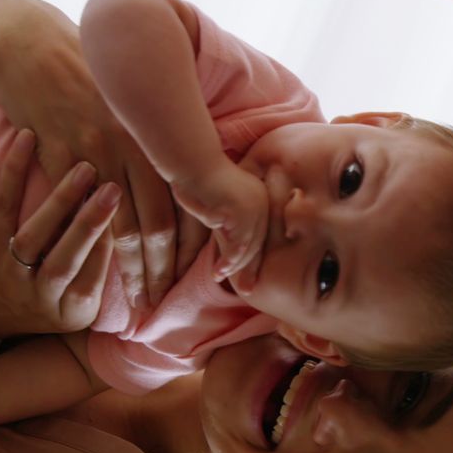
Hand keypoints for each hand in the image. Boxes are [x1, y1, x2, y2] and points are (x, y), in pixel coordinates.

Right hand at [0, 0, 207, 306]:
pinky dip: (94, 247)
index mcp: (163, 147)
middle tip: (167, 307)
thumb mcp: (141, 118)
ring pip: (124, 229)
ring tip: (141, 303)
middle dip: (166, 272)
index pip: (188, 209)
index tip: (197, 282)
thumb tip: (194, 199)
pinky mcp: (61, 158)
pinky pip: (80, 213)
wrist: (42, 53)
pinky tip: (100, 274)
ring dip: (135, 272)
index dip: (194, 250)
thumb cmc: (97, 86)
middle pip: (160, 227)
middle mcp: (138, 155)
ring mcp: (99, 157)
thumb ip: (165, 157)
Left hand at [0, 130, 119, 341]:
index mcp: (73, 310)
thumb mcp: (76, 303)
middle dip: (93, 224)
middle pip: (70, 257)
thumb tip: (157, 247)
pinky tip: (27, 139)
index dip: (121, 245)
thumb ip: (105, 277)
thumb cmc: (37, 299)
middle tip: (116, 192)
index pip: (100, 273)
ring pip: (35, 235)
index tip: (139, 212)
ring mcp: (9, 272)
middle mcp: (41, 296)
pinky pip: (0, 205)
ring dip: (61, 201)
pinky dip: (14, 171)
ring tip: (87, 170)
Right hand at [172, 165, 268, 283]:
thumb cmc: (195, 181)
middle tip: (246, 290)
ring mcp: (255, 206)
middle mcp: (262, 202)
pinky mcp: (243, 212)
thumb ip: (224, 228)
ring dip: (237, 267)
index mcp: (259, 199)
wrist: (190, 161)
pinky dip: (229, 261)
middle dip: (251, 269)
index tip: (248, 278)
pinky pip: (238, 244)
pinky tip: (219, 273)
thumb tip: (226, 255)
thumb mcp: (215, 209)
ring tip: (222, 280)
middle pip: (258, 243)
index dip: (253, 258)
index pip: (259, 235)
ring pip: (249, 246)